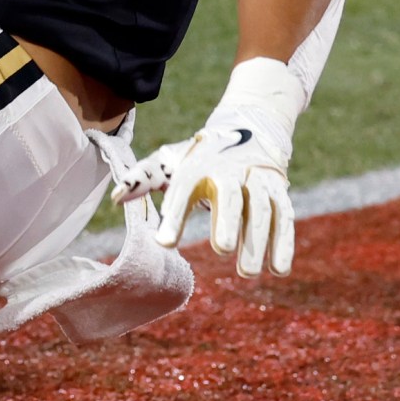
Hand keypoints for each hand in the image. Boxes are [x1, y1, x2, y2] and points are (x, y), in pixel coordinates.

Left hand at [124, 100, 294, 276]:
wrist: (247, 128)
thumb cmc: (199, 157)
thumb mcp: (170, 161)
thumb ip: (143, 179)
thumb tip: (116, 198)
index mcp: (197, 165)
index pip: (184, 188)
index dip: (175, 214)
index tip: (164, 242)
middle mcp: (229, 170)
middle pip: (230, 195)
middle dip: (228, 221)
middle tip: (221, 250)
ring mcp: (257, 180)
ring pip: (261, 208)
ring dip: (257, 240)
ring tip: (247, 272)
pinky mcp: (279, 191)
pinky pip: (283, 216)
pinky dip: (283, 242)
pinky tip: (278, 269)